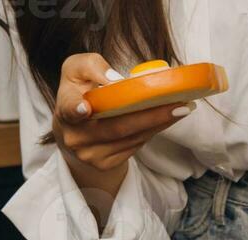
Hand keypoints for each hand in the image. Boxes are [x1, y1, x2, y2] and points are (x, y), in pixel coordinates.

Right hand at [53, 53, 190, 193]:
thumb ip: (92, 66)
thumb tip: (115, 81)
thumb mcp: (77, 69)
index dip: (76, 109)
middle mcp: (75, 137)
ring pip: (130, 139)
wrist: (73, 129)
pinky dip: (152, 132)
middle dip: (150, 116)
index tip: (85, 108)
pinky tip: (165, 119)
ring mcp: (90, 154)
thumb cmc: (79, 91)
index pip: (69, 109)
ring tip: (181, 108)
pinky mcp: (104, 164)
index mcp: (66, 109)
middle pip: (116, 127)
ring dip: (158, 124)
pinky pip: (134, 147)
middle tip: (179, 104)